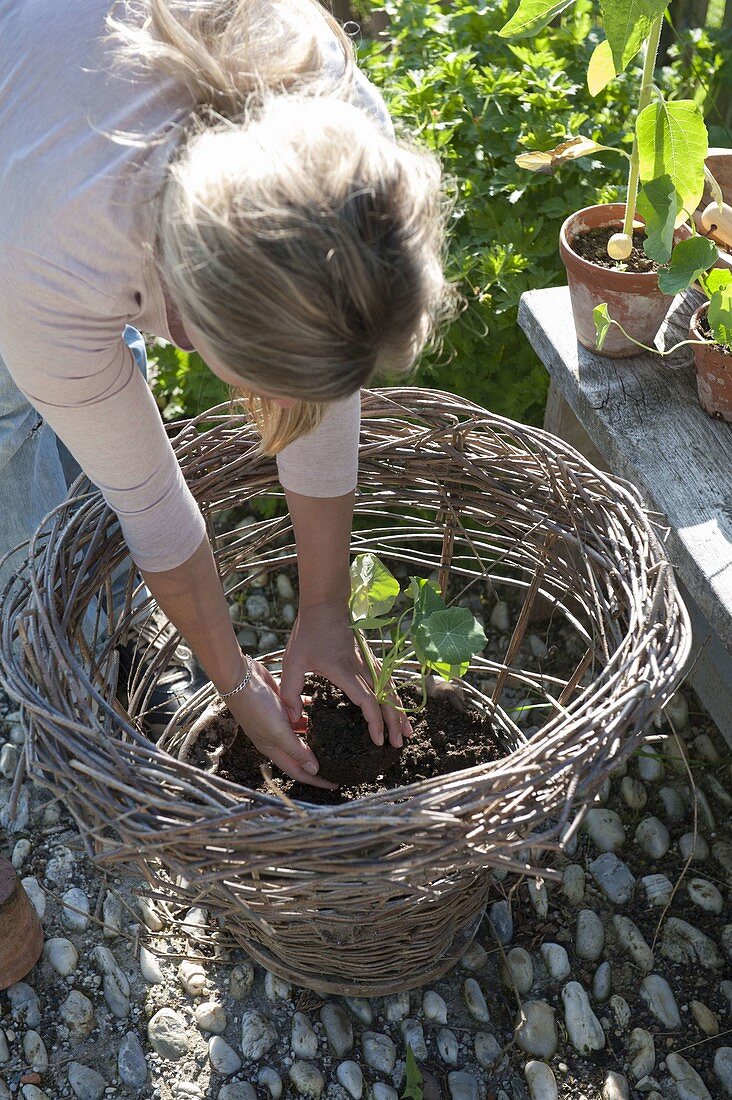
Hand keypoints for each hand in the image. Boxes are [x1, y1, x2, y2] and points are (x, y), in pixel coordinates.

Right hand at [223, 659, 336, 788]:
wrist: (240, 678)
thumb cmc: (255, 706)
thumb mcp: (278, 732)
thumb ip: (297, 750)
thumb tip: (314, 770)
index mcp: (273, 748)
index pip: (298, 771)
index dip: (315, 780)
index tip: (334, 784)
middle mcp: (276, 737)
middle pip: (301, 753)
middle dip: (318, 757)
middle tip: (339, 758)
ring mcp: (278, 720)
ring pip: (302, 731)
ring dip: (316, 732)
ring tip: (334, 732)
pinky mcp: (281, 705)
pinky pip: (300, 712)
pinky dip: (310, 711)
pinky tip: (321, 707)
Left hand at [280, 600, 413, 747]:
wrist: (325, 604)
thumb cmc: (308, 632)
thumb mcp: (293, 661)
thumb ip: (290, 691)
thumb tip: (294, 717)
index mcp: (343, 670)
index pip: (366, 700)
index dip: (375, 721)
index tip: (377, 740)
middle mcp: (361, 667)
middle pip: (385, 698)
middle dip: (394, 723)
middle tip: (398, 744)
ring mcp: (368, 661)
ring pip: (390, 690)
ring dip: (400, 711)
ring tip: (408, 732)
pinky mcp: (369, 658)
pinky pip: (388, 681)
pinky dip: (396, 697)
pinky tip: (399, 707)